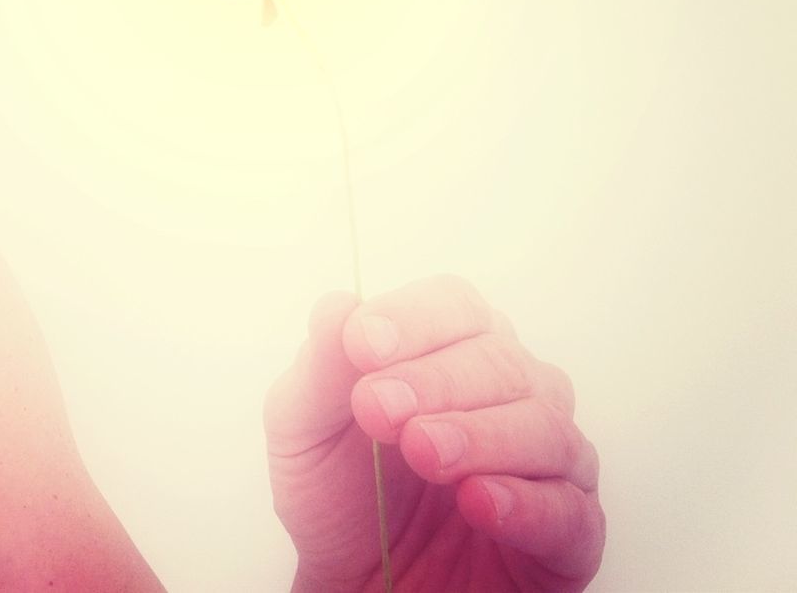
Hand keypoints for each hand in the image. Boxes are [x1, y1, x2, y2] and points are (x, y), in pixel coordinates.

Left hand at [262, 275, 603, 591]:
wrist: (357, 584)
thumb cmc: (339, 492)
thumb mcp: (302, 428)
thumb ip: (320, 368)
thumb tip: (339, 306)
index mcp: (449, 350)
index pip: (454, 306)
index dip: (413, 320)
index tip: (363, 344)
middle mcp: (509, 393)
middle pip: (499, 360)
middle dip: (435, 381)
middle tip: (379, 410)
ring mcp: (545, 460)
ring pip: (544, 426)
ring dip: (480, 435)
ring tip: (424, 451)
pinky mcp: (567, 533)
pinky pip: (570, 510)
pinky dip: (526, 503)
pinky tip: (478, 502)